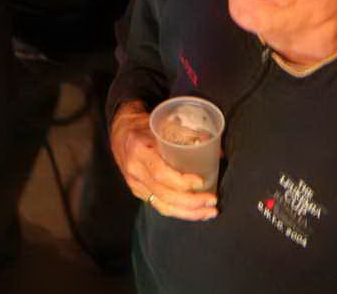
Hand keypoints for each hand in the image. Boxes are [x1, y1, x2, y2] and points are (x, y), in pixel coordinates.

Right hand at [110, 101, 218, 220]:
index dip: (182, 182)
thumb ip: (187, 135)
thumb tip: (217, 151)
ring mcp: (135, 183)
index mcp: (139, 150)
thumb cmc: (144, 125)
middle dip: (191, 202)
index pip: (160, 173)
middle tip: (212, 200)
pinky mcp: (137, 190)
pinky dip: (178, 212)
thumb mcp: (161, 123)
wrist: (120, 130)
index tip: (201, 181)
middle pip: (163, 194)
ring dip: (188, 212)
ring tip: (209, 212)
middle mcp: (134, 170)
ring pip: (161, 205)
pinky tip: (194, 212)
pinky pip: (158, 205)